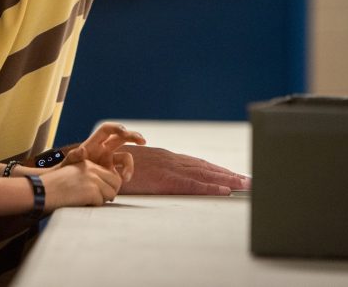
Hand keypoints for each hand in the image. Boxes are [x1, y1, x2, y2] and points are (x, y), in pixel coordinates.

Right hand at [41, 159, 122, 210]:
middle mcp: (92, 169)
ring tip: (86, 201)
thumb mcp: (73, 176)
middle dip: (110, 193)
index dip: (108, 186)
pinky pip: (101, 202)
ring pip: (111, 193)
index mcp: (88, 164)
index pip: (111, 174)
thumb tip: (110, 193)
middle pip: (116, 182)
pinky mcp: (91, 190)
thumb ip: (89, 179)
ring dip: (101, 200)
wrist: (42, 191)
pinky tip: (80, 203)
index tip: (101, 193)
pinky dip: (93, 206)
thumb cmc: (54, 188)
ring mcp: (92, 178)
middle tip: (98, 200)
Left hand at [59, 122, 145, 182]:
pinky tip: (125, 180)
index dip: (116, 128)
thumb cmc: (66, 172)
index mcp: (93, 143)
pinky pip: (123, 170)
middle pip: (121, 138)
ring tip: (126, 176)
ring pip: (126, 156)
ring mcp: (109, 159)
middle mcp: (103, 149)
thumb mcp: (67, 164)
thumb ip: (73, 156)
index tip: (124, 131)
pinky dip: (126, 173)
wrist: (68, 185)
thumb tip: (81, 149)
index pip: (106, 129)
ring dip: (130, 165)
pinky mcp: (112, 171)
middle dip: (133, 136)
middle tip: (142, 141)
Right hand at [116, 145, 250, 194]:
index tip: (233, 175)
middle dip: (229, 174)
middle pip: (206, 167)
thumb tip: (157, 178)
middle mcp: (170, 159)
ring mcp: (169, 167)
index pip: (196, 164)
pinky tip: (226, 189)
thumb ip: (149, 171)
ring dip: (228, 179)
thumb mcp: (134, 168)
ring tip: (246, 184)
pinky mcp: (165, 178)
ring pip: (205, 173)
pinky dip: (211, 185)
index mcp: (164, 158)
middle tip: (250, 180)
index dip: (216, 170)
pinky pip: (192, 183)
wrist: (97, 161)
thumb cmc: (112, 166)